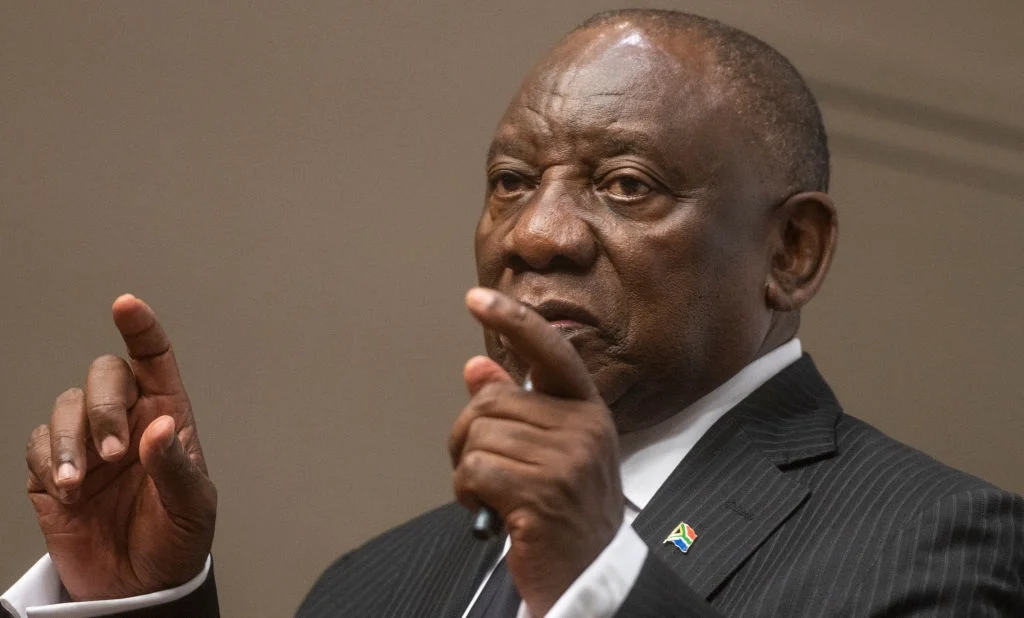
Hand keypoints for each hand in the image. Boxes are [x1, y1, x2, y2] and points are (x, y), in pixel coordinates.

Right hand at [24, 294, 215, 600]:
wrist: (138, 587)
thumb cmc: (176, 539)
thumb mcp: (192, 507)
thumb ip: (175, 466)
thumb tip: (159, 426)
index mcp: (167, 417)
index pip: (154, 360)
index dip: (142, 329)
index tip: (126, 306)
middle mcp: (126, 421)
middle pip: (104, 376)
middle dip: (102, 407)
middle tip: (113, 454)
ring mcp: (88, 444)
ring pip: (66, 407)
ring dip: (71, 442)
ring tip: (83, 485)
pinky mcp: (53, 470)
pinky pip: (39, 444)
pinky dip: (50, 463)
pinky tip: (68, 492)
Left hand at [450, 288, 622, 615]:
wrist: (588, 575)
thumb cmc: (564, 513)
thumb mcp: (549, 452)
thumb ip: (516, 406)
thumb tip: (477, 366)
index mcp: (586, 412)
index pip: (549, 352)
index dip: (512, 320)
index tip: (476, 298)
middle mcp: (582, 429)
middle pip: (491, 400)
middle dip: (470, 435)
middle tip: (485, 469)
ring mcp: (565, 460)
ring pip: (477, 435)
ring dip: (469, 469)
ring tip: (496, 494)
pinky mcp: (540, 492)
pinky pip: (473, 469)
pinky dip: (468, 492)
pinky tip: (491, 510)